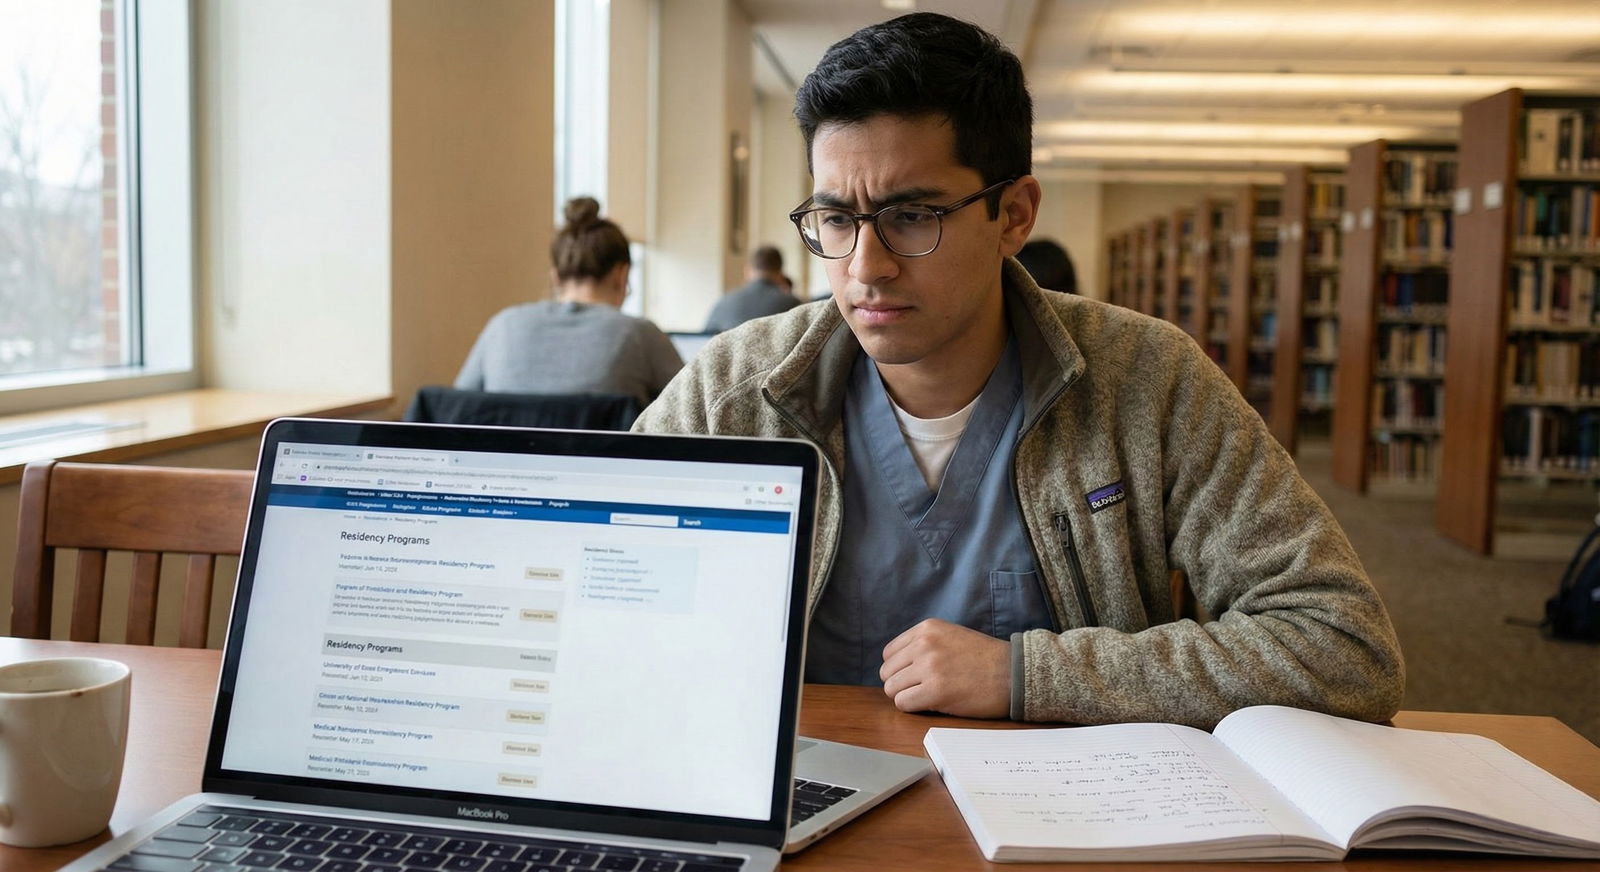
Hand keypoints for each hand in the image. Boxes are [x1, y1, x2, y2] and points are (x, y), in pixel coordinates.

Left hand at [879, 619, 1009, 717]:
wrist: (1014, 673)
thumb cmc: (985, 659)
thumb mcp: (951, 636)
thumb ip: (924, 644)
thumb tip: (896, 665)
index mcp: (927, 628)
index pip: (889, 653)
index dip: (900, 669)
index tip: (915, 676)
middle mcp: (924, 644)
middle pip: (888, 672)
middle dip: (901, 684)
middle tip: (921, 690)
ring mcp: (929, 667)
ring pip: (892, 689)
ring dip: (907, 697)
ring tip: (928, 697)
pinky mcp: (935, 691)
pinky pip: (903, 704)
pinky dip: (913, 708)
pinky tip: (932, 705)